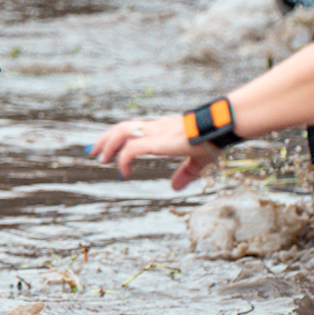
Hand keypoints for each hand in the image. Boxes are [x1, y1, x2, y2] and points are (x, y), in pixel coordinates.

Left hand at [88, 114, 218, 189]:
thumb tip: (175, 187)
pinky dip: (123, 159)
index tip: (107, 146)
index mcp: (162, 129)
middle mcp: (155, 128)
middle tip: (93, 151)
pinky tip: (123, 171)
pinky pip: (132, 148)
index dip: (119, 136)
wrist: (220, 127)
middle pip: (122, 127)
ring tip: (100, 158)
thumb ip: (185, 173)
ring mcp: (155, 133)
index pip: (134, 128)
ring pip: (122, 132)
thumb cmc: (212, 139)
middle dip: (105, 139)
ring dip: (108, 144)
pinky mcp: (157, 141)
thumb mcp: (196, 160)